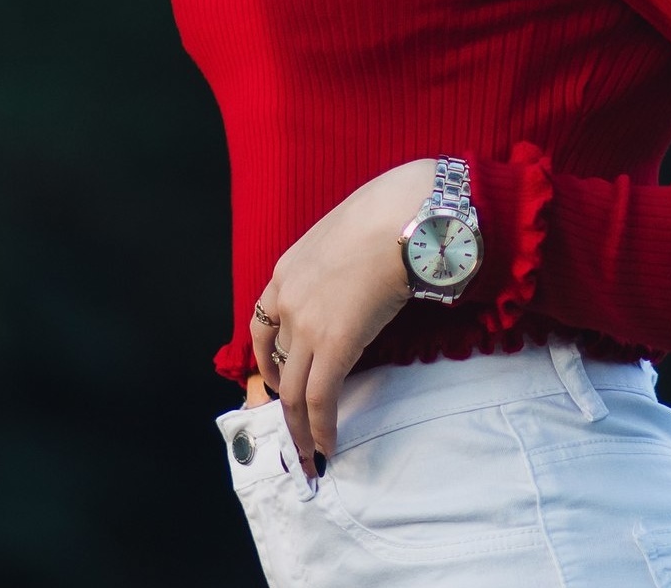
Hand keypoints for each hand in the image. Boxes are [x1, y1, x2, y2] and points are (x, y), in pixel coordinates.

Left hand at [248, 156, 435, 478]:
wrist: (406, 214)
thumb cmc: (390, 214)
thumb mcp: (346, 238)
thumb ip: (339, 268)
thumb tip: (361, 284)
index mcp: (286, 271)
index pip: (264, 328)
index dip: (270, 362)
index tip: (281, 383)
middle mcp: (287, 299)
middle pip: (276, 366)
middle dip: (284, 405)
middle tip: (296, 434)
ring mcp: (307, 323)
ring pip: (294, 392)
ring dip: (301, 430)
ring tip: (311, 456)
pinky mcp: (334, 343)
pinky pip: (320, 398)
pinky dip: (320, 428)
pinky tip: (328, 447)